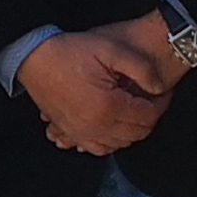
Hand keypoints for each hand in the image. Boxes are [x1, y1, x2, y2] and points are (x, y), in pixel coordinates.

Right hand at [18, 26, 175, 156]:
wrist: (33, 57)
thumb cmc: (69, 51)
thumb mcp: (111, 49)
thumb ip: (141, 68)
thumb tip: (159, 87)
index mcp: (108, 106)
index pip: (149, 116)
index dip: (162, 103)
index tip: (163, 91)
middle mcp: (95, 125)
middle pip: (137, 133)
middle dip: (150, 117)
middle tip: (151, 99)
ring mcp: (80, 132)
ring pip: (120, 144)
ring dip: (132, 130)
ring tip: (134, 109)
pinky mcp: (69, 132)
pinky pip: (98, 148)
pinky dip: (111, 141)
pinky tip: (114, 126)